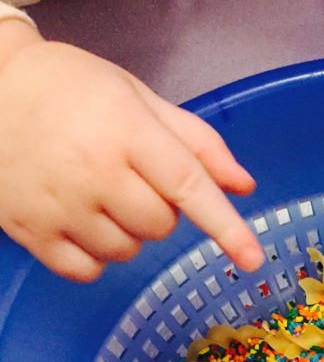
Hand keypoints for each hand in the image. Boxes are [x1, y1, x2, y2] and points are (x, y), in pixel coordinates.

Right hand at [0, 22, 262, 280]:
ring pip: (128, 252)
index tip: (253, 258)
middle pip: (161, 227)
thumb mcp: (138, 99)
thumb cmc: (72, 91)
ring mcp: (60, 205)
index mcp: (125, 130)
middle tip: (127, 176)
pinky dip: (93, 254)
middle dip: (158, 209)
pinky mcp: (33, 232)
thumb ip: (196, 142)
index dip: (226, 226)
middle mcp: (93, 170)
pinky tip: (77, 217)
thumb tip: (244, 186)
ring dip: (125, 231)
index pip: (189, 186)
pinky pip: (89, 270)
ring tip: (95, 191)